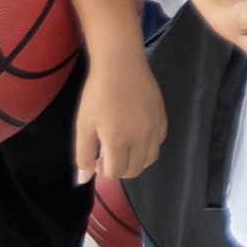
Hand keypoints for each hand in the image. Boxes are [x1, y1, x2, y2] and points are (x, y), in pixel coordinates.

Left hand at [71, 56, 166, 183]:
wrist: (121, 66)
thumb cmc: (97, 94)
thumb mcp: (84, 125)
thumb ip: (83, 154)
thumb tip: (83, 180)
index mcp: (118, 141)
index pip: (115, 173)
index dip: (103, 170)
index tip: (97, 158)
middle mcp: (141, 139)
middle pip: (135, 170)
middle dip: (120, 169)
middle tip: (108, 154)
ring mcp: (155, 129)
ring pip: (150, 159)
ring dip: (136, 160)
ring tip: (124, 147)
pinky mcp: (162, 119)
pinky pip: (158, 143)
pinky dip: (147, 147)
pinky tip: (136, 134)